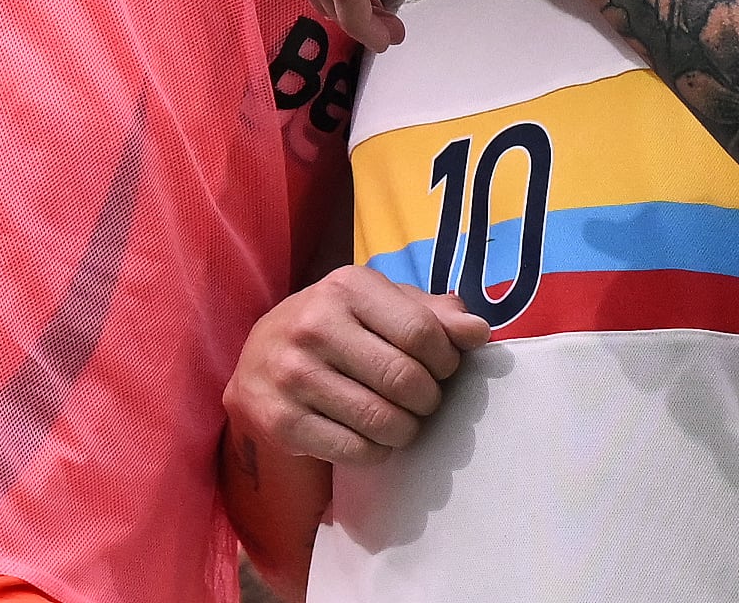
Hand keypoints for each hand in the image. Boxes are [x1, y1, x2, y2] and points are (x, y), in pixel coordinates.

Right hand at [223, 266, 491, 465]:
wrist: (260, 356)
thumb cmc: (341, 326)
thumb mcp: (384, 304)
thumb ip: (435, 315)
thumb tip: (478, 332)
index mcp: (347, 287)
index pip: (421, 332)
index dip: (446, 360)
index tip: (444, 369)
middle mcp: (313, 326)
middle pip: (404, 379)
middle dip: (428, 398)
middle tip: (424, 400)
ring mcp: (292, 375)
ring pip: (381, 420)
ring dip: (406, 429)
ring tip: (402, 420)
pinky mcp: (280, 421)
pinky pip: (354, 449)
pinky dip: (376, 451)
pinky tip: (371, 437)